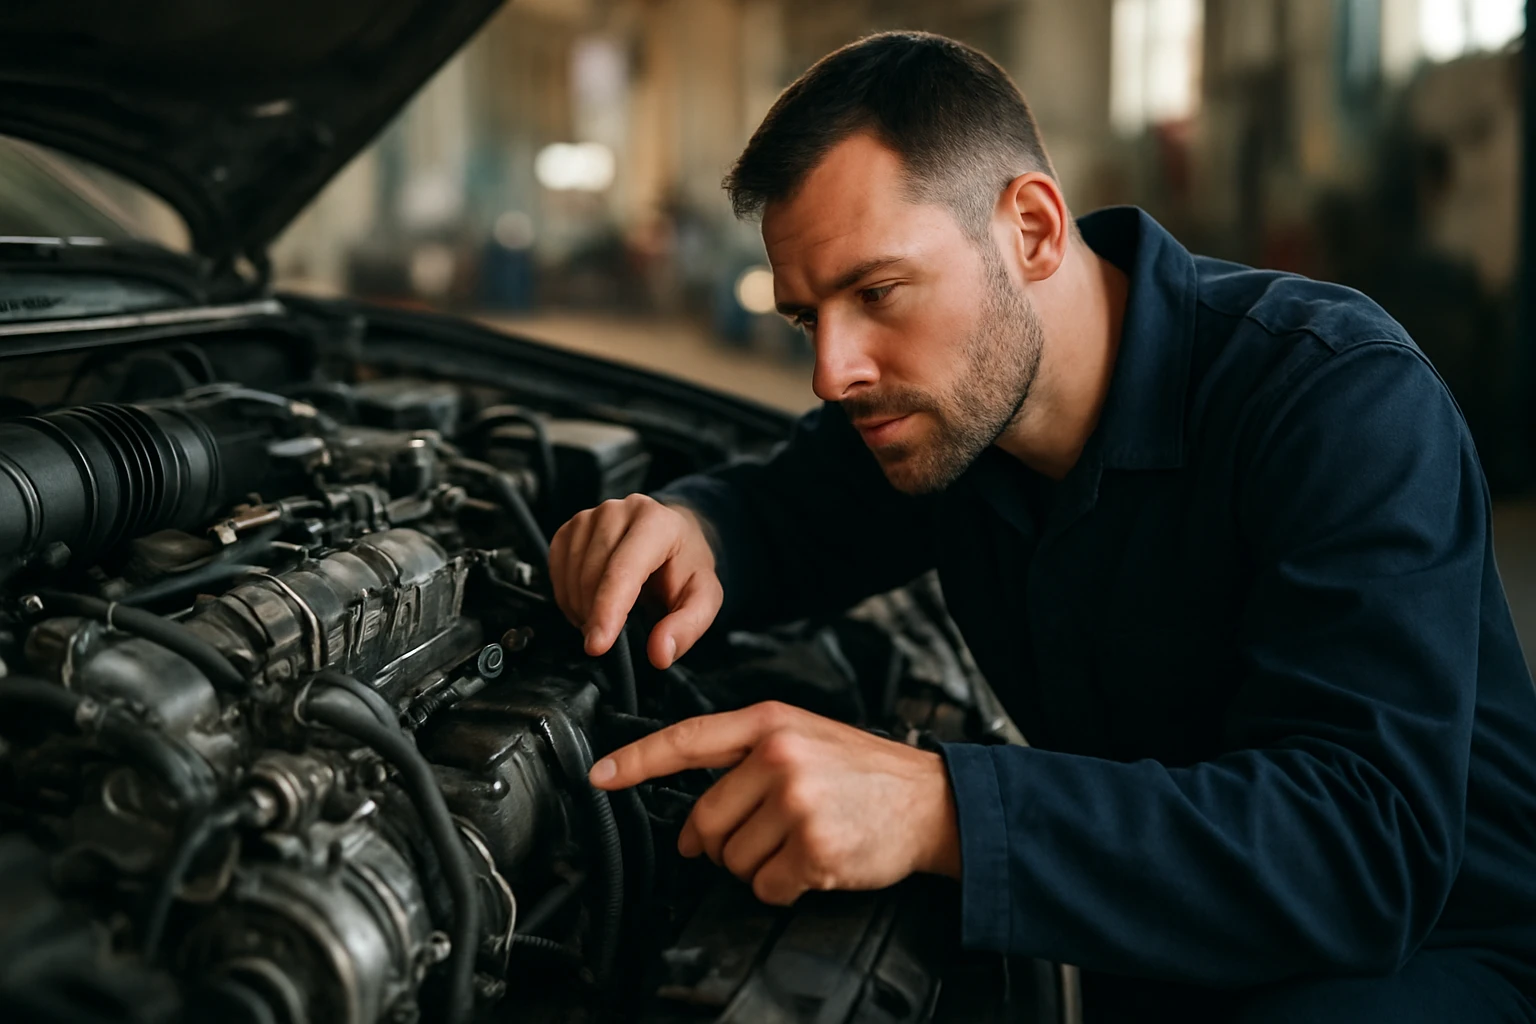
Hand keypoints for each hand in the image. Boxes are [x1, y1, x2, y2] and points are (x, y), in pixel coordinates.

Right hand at [549, 495, 722, 668]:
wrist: (672, 537)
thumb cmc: (684, 566)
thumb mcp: (703, 599)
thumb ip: (687, 627)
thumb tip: (660, 653)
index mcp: (656, 523)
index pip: (623, 571)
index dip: (607, 611)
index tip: (597, 646)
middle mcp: (619, 511)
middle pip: (592, 574)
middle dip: (595, 616)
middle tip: (612, 636)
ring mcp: (591, 516)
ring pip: (571, 574)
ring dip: (581, 608)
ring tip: (606, 617)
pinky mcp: (571, 527)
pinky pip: (556, 569)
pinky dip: (567, 596)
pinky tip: (588, 602)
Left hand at [589, 701, 960, 904]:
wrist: (931, 801)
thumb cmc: (863, 772)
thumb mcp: (803, 737)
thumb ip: (745, 761)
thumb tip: (692, 823)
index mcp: (770, 724)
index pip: (686, 740)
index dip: (636, 761)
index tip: (599, 776)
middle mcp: (779, 758)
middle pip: (704, 820)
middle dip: (722, 841)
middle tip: (762, 834)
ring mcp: (797, 803)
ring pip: (732, 859)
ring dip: (757, 865)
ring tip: (798, 842)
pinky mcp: (814, 848)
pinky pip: (765, 886)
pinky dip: (783, 886)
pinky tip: (813, 862)